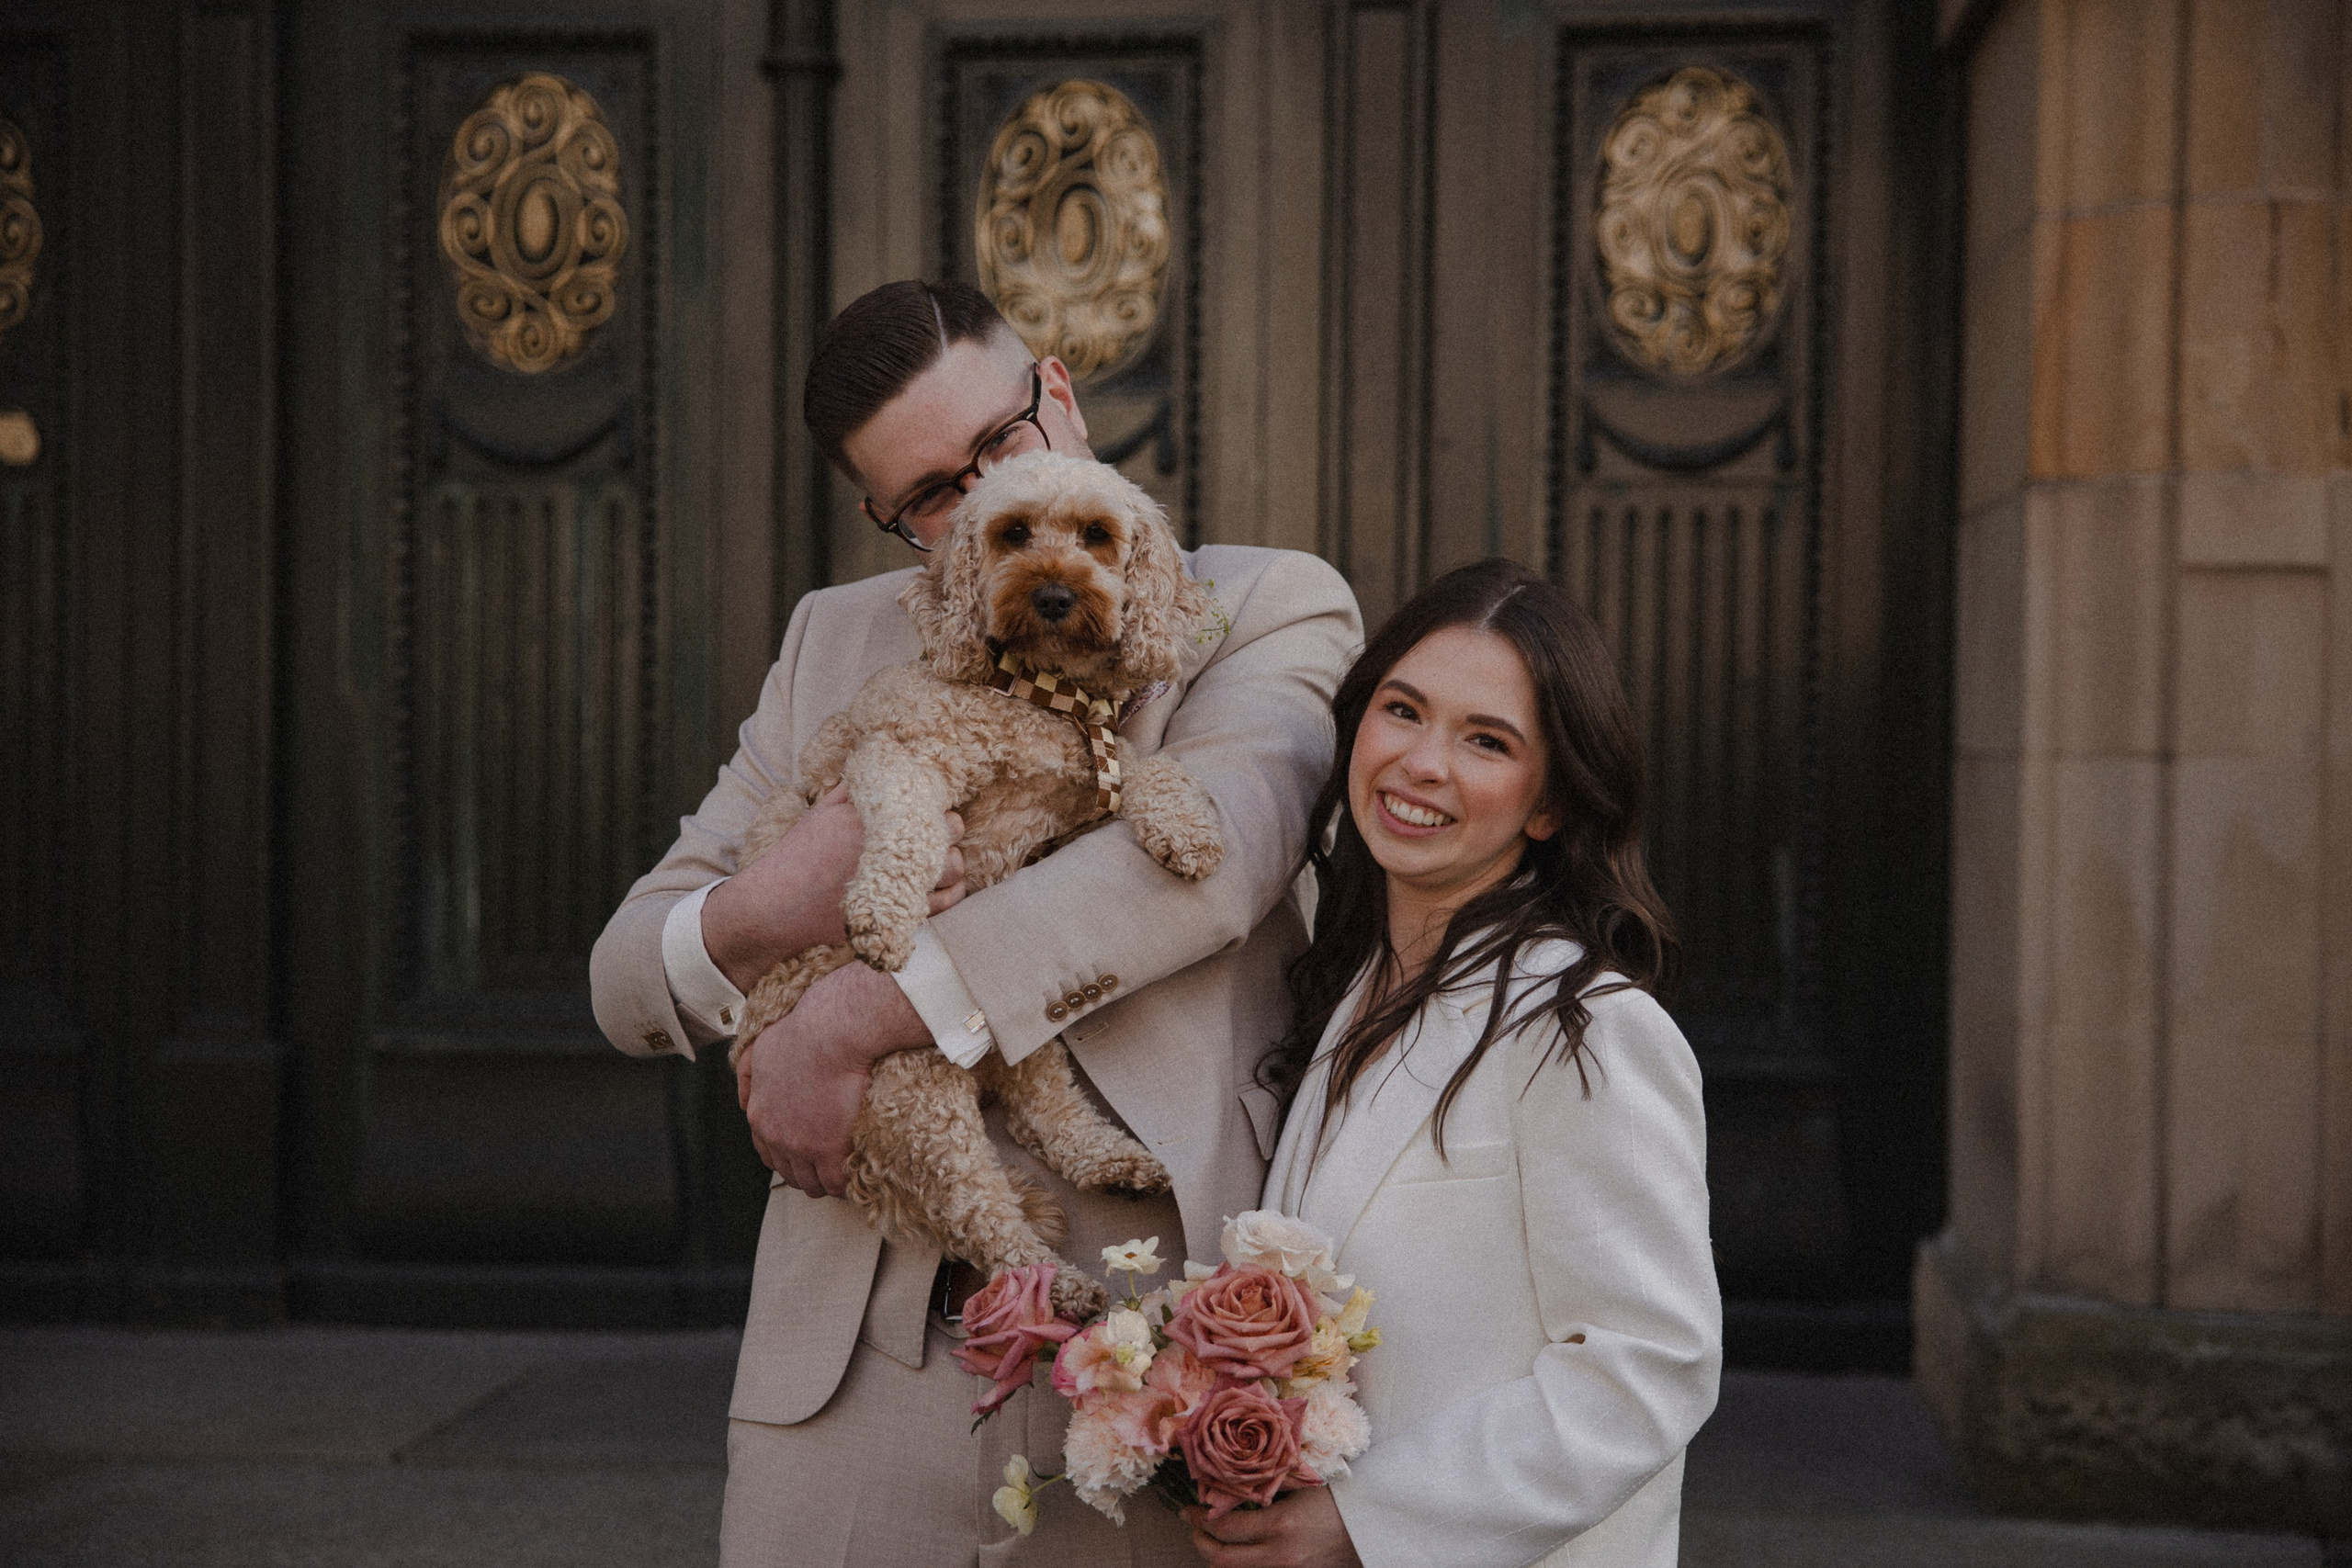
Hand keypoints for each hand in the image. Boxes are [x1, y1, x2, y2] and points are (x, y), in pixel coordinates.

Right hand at [704, 783, 965, 993]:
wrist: (776, 907)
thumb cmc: (796, 856)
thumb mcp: (820, 812)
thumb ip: (851, 789)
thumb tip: (877, 762)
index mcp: (873, 816)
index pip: (928, 799)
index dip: (934, 805)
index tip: (928, 811)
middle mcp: (890, 846)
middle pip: (950, 830)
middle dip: (947, 830)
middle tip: (936, 836)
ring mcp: (897, 881)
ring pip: (954, 867)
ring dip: (953, 862)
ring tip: (940, 862)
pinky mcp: (897, 913)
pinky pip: (944, 903)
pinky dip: (952, 893)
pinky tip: (944, 886)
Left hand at [735, 961, 931, 1195]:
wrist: (831, 1034)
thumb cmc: (801, 1034)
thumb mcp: (759, 1049)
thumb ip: (746, 1076)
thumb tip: (743, 1099)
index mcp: (759, 1115)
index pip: (769, 1153)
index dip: (789, 1156)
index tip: (806, 1154)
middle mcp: (776, 1136)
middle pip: (790, 1173)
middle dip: (807, 1172)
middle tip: (826, 1167)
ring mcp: (802, 1146)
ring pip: (812, 1183)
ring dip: (825, 1181)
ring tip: (842, 1174)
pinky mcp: (829, 1150)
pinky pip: (836, 1182)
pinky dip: (844, 1184)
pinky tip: (854, 1175)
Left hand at [1182, 1489, 1360, 1567]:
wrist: (1372, 1527)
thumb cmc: (1339, 1499)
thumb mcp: (1301, 1486)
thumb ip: (1267, 1485)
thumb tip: (1230, 1481)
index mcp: (1279, 1526)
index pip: (1225, 1529)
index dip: (1200, 1520)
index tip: (1189, 1509)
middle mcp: (1280, 1556)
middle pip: (1222, 1560)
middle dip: (1200, 1542)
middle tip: (1195, 1526)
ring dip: (1218, 1558)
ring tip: (1214, 1539)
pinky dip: (1241, 1566)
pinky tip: (1239, 1552)